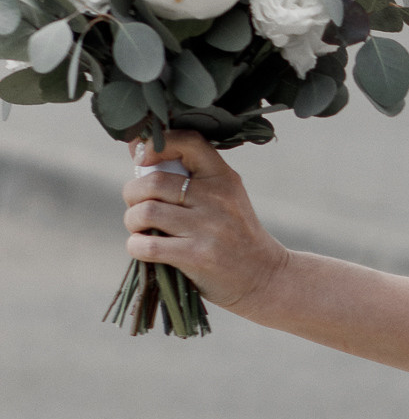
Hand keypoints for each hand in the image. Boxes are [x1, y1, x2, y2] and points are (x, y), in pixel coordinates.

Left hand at [123, 132, 289, 314]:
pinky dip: (136, 246)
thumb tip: (136, 147)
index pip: (188, 142)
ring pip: (146, 212)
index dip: (157, 144)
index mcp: (223, 178)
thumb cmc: (234, 235)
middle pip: (154, 181)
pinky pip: (148, 245)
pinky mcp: (198, 256)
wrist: (265, 276)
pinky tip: (143, 248)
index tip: (143, 160)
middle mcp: (217, 198)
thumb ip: (186, 176)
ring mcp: (209, 227)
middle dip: (133, 195)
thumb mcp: (223, 199)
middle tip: (138, 208)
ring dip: (133, 221)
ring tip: (140, 229)